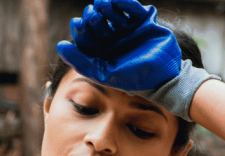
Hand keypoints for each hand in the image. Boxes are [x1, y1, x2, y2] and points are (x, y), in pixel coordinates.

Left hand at [55, 0, 180, 91]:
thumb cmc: (133, 78)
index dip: (80, 28)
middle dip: (92, 17)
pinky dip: (124, 2)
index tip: (78, 22)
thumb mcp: (104, 72)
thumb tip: (59, 45)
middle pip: (96, 22)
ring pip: (112, 12)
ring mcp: (127, 29)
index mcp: (100, 52)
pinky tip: (117, 0)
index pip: (84, 37)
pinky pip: (131, 7)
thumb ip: (81, 61)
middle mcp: (112, 39)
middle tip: (93, 15)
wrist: (164, 75)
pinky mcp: (143, 20)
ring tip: (103, 4)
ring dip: (106, 6)